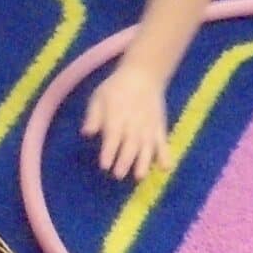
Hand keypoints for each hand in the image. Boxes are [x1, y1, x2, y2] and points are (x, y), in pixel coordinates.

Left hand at [82, 58, 168, 178]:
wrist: (144, 75)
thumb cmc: (116, 88)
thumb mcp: (99, 97)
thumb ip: (93, 116)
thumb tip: (86, 132)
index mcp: (117, 117)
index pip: (112, 137)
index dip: (108, 151)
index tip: (104, 165)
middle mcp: (134, 125)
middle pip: (129, 146)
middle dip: (124, 161)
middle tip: (118, 175)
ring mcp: (149, 128)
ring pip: (147, 148)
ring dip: (143, 163)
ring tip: (139, 176)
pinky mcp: (160, 129)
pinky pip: (164, 143)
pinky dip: (165, 156)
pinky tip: (166, 168)